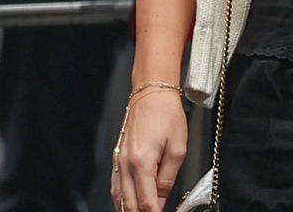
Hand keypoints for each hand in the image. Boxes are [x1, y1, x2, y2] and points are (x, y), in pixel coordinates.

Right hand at [112, 85, 186, 211]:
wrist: (151, 93)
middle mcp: (125, 163)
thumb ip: (167, 180)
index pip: (146, 203)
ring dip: (130, 210)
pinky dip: (122, 200)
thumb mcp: (177, 149)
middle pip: (130, 205)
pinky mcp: (117, 156)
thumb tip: (162, 203)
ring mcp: (118, 160)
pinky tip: (130, 205)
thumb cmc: (166, 115)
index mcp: (142, 163)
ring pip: (119, 198)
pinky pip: (115, 186)